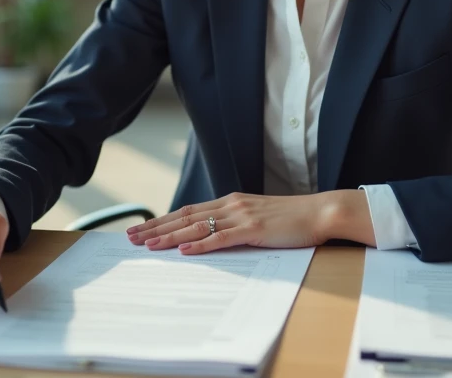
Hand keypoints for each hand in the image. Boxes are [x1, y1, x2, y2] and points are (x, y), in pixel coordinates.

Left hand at [125, 190, 369, 255]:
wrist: (319, 211)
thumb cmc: (292, 218)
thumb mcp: (258, 217)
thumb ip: (236, 223)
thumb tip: (214, 236)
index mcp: (231, 201)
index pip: (189, 211)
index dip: (164, 220)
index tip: (143, 229)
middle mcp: (232, 204)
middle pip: (186, 216)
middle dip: (157, 227)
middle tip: (132, 237)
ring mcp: (242, 215)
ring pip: (197, 226)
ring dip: (170, 236)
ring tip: (148, 244)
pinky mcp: (253, 229)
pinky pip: (221, 237)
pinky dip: (200, 244)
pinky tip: (184, 250)